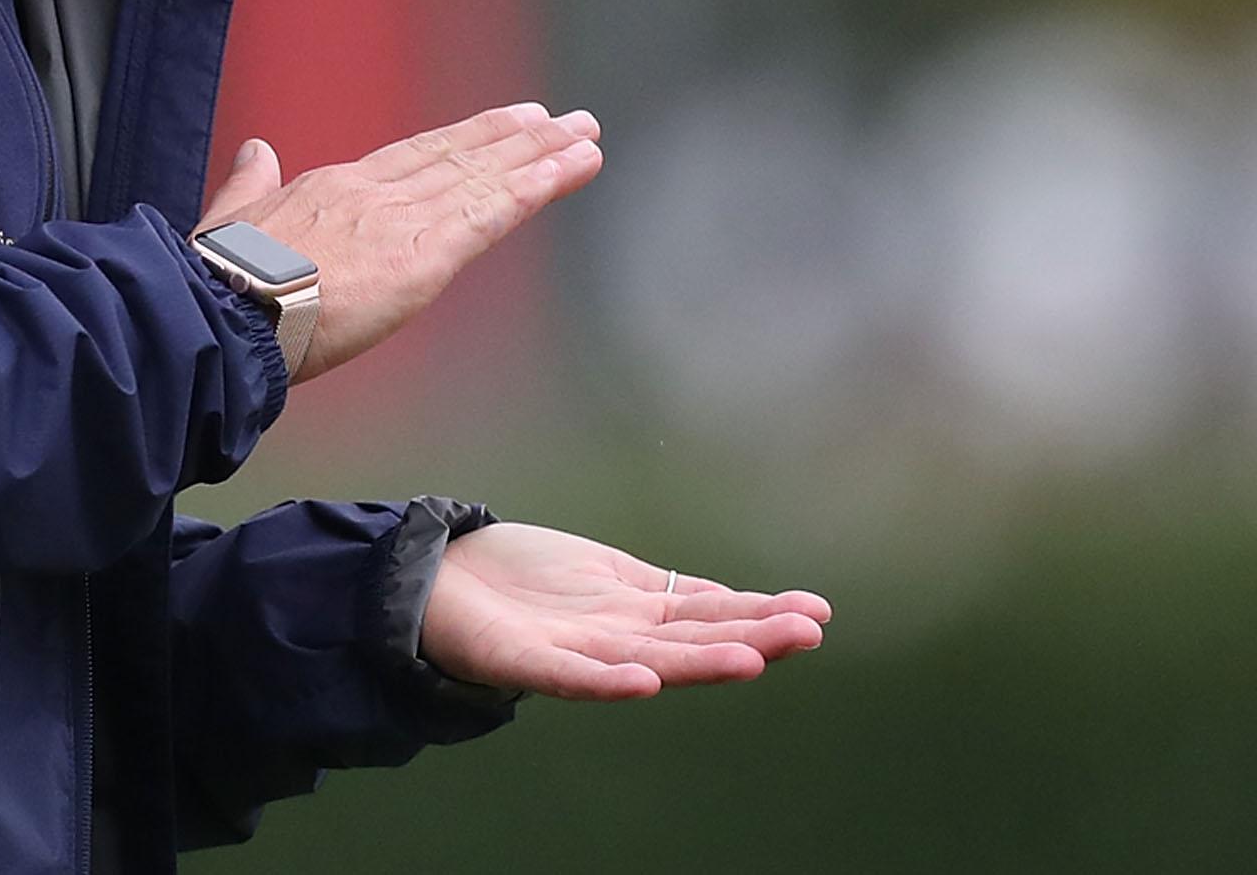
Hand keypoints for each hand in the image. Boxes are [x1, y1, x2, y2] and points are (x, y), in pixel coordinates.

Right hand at [198, 102, 602, 382]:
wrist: (222, 309)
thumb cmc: (217, 280)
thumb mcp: (230, 220)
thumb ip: (250, 184)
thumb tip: (256, 149)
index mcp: (332, 188)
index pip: (413, 157)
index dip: (462, 138)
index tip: (503, 122)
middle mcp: (375, 193)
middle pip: (459, 157)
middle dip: (516, 139)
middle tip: (565, 120)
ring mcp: (401, 220)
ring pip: (485, 178)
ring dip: (541, 155)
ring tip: (584, 136)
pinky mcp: (423, 256)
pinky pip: (493, 214)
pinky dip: (537, 186)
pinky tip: (571, 167)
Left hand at [418, 522, 831, 699]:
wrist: (440, 579)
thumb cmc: (525, 579)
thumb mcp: (610, 575)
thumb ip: (668, 593)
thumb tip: (737, 601)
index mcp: (639, 615)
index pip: (711, 615)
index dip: (762, 614)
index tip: (816, 613)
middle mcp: (617, 640)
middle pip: (692, 640)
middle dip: (750, 637)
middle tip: (808, 633)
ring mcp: (575, 653)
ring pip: (647, 661)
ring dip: (697, 663)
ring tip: (748, 661)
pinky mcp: (524, 661)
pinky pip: (569, 677)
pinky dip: (607, 681)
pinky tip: (644, 680)